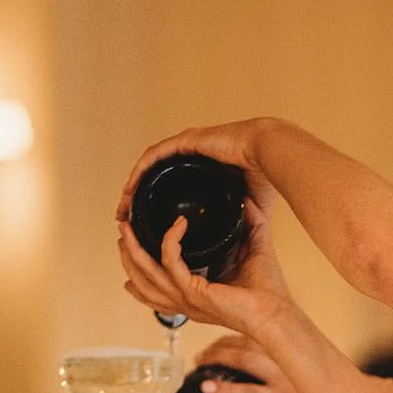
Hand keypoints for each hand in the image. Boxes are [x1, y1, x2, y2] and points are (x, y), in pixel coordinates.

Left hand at [115, 119, 263, 224]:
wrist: (271, 155)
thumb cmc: (265, 178)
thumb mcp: (246, 209)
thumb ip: (239, 225)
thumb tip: (238, 250)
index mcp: (200, 173)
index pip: (169, 191)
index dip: (153, 209)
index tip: (143, 229)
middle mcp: (189, 159)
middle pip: (153, 180)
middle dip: (136, 201)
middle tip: (124, 222)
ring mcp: (185, 148)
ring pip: (148, 170)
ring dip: (132, 189)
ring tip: (122, 210)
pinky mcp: (185, 142)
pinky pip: (152, 158)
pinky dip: (139, 174)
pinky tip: (129, 191)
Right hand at [116, 191, 290, 336]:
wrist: (276, 313)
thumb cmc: (267, 292)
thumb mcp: (251, 251)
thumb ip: (248, 226)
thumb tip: (247, 201)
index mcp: (191, 296)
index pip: (153, 288)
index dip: (137, 270)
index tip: (130, 249)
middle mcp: (184, 301)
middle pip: (141, 280)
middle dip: (128, 254)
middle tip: (122, 229)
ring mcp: (186, 298)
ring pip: (146, 272)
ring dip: (134, 248)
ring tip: (127, 227)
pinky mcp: (194, 292)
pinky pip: (170, 261)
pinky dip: (170, 240)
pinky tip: (177, 225)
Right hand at [196, 335, 325, 392]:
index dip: (226, 391)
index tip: (204, 387)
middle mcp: (285, 376)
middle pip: (248, 359)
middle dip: (220, 357)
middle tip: (198, 361)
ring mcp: (287, 358)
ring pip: (252, 343)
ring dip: (225, 345)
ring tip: (205, 353)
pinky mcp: (288, 348)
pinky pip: (260, 337)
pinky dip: (238, 337)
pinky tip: (223, 343)